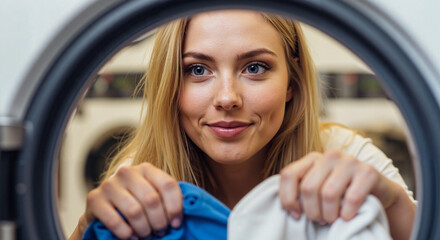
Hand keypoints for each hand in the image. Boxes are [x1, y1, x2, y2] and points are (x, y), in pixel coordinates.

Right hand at [78, 162, 182, 238]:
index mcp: (146, 168)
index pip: (167, 184)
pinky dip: (126, 233)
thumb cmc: (134, 204)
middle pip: (152, 200)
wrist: (102, 210)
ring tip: (146, 236)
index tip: (175, 223)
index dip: (175, 207)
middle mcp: (127, 172)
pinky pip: (115, 220)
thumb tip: (190, 208)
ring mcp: (109, 184)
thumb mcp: (152, 196)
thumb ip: (166, 198)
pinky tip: (131, 237)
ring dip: (143, 229)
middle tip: (160, 233)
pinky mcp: (94, 198)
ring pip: (135, 211)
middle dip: (159, 222)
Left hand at [279, 149, 400, 223]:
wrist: (379, 194)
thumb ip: (301, 191)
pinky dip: (347, 214)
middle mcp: (330, 155)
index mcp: (313, 158)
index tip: (295, 214)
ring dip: (329, 215)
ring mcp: (350, 161)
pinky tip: (347, 216)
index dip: (288, 198)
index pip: (288, 174)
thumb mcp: (318, 190)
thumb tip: (289, 207)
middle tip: (319, 220)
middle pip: (308, 188)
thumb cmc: (341, 196)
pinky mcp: (368, 171)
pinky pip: (352, 198)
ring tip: (332, 219)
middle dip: (312, 211)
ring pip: (328, 194)